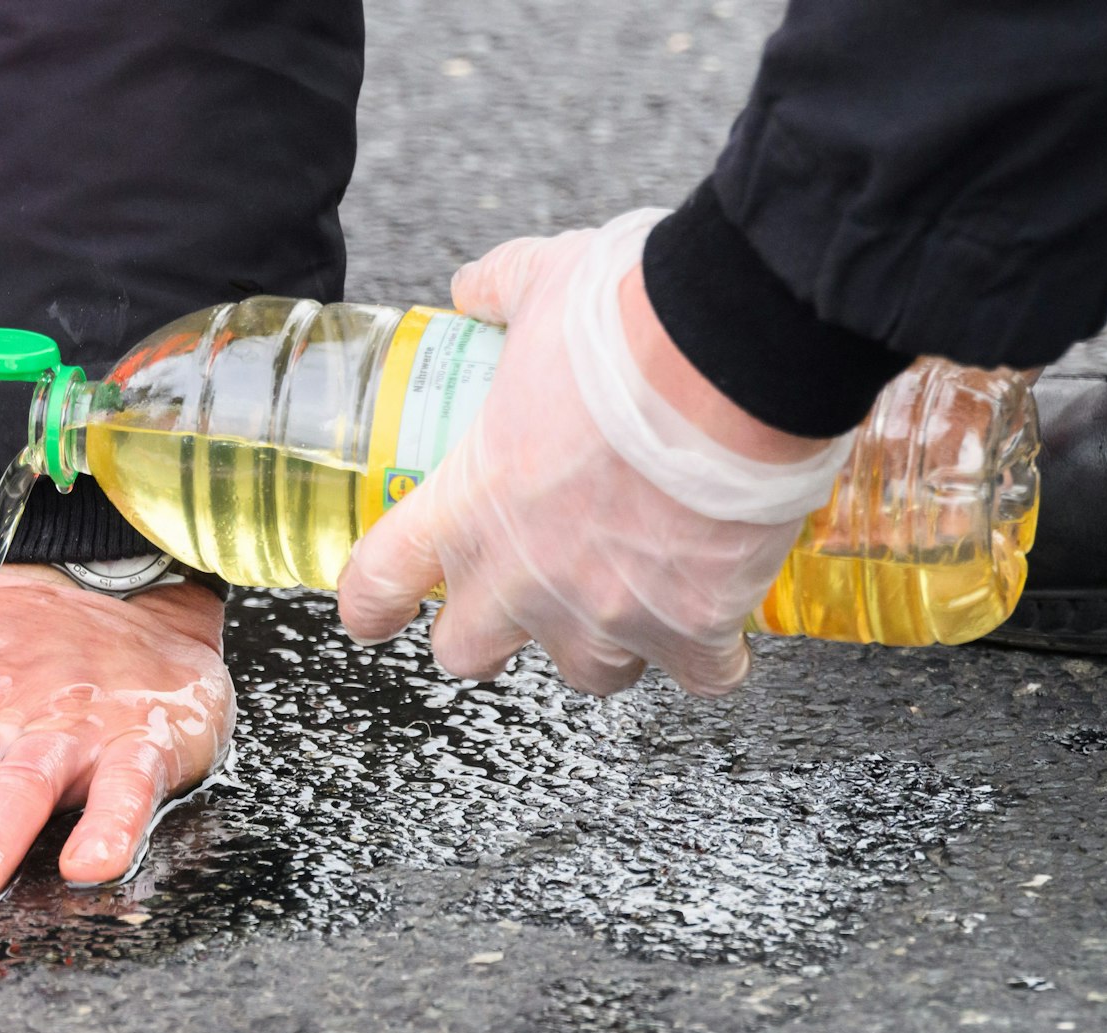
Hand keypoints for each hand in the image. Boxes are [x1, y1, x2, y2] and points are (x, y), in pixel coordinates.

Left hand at [337, 211, 845, 696]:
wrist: (734, 359)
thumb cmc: (630, 330)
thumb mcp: (541, 285)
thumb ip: (500, 292)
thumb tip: (477, 290)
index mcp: (467, 505)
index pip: (380, 580)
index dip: (371, 602)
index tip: (375, 611)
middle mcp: (524, 577)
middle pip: (471, 654)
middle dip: (487, 636)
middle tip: (513, 603)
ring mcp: (607, 613)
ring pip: (589, 673)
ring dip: (603, 642)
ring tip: (629, 599)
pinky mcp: (692, 628)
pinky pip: (701, 673)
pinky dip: (712, 653)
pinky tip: (721, 617)